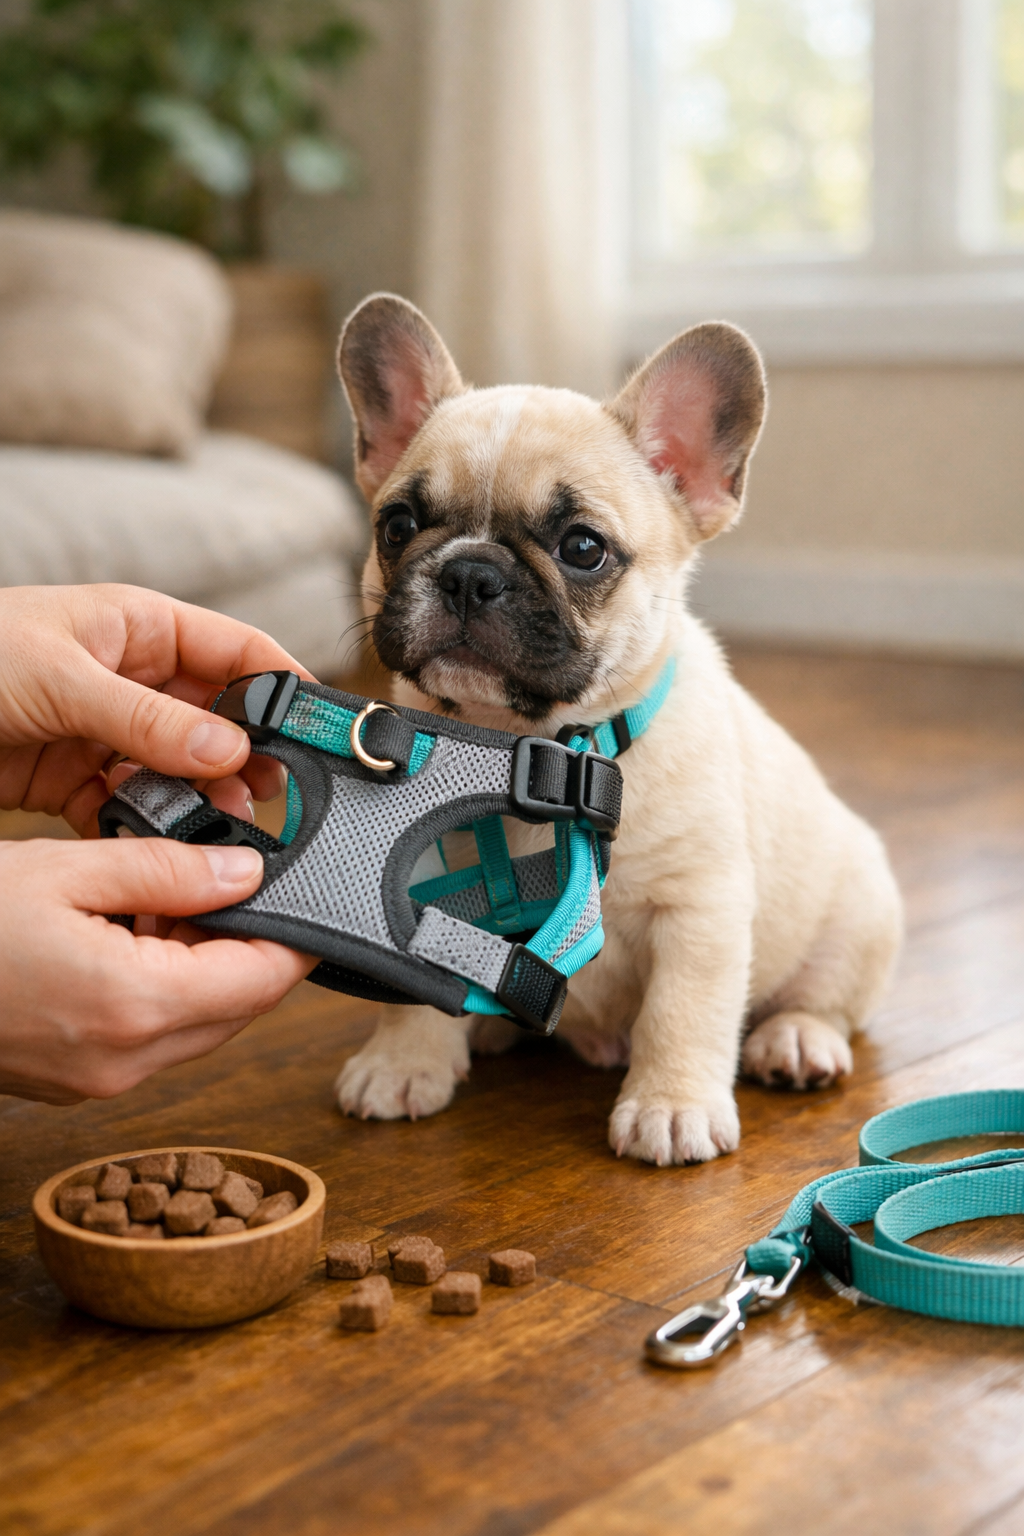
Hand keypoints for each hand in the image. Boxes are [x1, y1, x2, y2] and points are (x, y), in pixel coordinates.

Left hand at [0, 584, 314, 834]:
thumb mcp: (60, 677)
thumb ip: (147, 718)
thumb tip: (229, 752)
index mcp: (141, 626)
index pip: (239, 651)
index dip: (285, 688)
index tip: (323, 735)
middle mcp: (135, 677)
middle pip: (220, 719)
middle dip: (252, 758)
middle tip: (281, 800)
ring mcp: (109, 731)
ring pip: (184, 770)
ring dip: (207, 800)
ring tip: (229, 831)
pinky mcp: (78, 779)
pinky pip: (135, 805)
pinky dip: (154, 826)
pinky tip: (169, 846)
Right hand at [0, 838, 316, 1103]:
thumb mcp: (62, 871)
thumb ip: (166, 871)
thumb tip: (245, 872)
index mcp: (135, 1006)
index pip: (262, 981)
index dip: (297, 936)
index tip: (307, 895)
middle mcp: (124, 1062)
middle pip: (238, 1010)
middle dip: (249, 948)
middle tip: (231, 884)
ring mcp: (96, 1081)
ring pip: (195, 1027)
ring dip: (202, 971)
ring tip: (158, 905)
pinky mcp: (72, 1083)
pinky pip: (150, 1040)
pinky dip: (159, 994)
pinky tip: (125, 942)